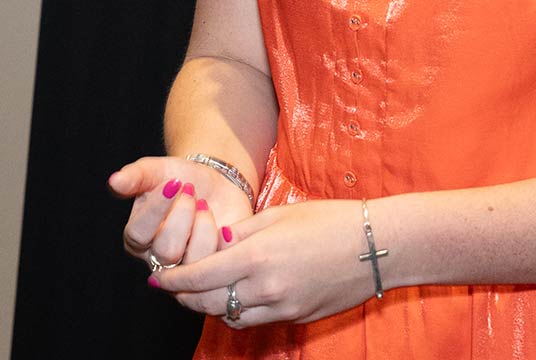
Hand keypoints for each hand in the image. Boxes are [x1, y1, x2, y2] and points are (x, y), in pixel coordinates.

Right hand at [109, 156, 254, 276]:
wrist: (215, 185)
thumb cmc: (180, 179)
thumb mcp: (158, 171)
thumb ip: (136, 176)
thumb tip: (114, 181)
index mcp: (137, 237)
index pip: (138, 233)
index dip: (156, 209)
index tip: (173, 182)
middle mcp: (158, 258)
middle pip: (166, 251)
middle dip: (183, 215)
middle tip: (190, 191)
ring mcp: (186, 269)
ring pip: (193, 261)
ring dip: (203, 225)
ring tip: (203, 205)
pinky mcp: (212, 271)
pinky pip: (219, 264)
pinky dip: (223, 237)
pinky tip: (220, 221)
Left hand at [150, 198, 378, 328]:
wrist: (376, 246)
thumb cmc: (329, 220)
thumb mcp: (279, 215)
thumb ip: (241, 233)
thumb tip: (215, 243)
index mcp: (257, 256)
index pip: (200, 277)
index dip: (174, 280)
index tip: (158, 277)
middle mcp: (265, 287)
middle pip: (209, 304)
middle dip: (186, 298)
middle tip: (173, 287)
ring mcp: (282, 307)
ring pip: (232, 317)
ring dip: (213, 307)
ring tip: (204, 292)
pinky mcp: (297, 317)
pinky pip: (257, 321)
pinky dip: (241, 312)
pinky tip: (239, 296)